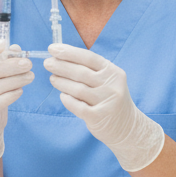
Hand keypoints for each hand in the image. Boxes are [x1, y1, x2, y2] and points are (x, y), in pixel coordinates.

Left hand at [44, 44, 163, 171]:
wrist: (128, 127)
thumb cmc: (111, 100)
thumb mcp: (108, 81)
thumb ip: (91, 71)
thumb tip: (61, 58)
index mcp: (113, 72)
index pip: (89, 57)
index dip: (69, 52)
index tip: (53, 49)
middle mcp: (112, 86)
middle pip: (81, 72)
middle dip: (61, 66)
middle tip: (47, 63)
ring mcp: (106, 102)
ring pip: (78, 89)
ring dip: (62, 82)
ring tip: (52, 79)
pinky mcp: (99, 117)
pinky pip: (78, 106)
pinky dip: (68, 100)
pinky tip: (62, 96)